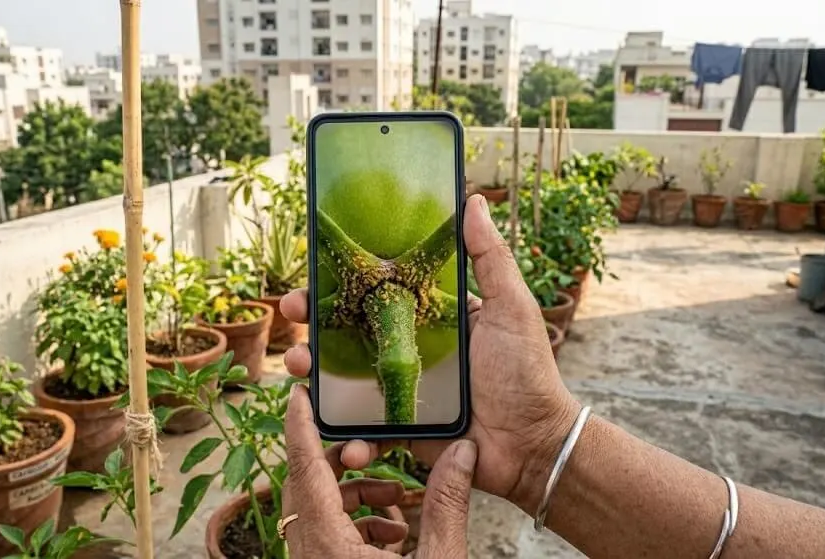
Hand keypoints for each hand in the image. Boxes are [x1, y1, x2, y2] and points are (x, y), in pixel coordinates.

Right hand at [281, 194, 579, 513]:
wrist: (532, 445)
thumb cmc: (526, 372)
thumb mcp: (509, 307)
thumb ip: (490, 256)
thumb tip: (472, 200)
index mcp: (430, 317)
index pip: (377, 292)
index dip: (341, 283)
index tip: (314, 275)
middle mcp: (410, 349)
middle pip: (349, 330)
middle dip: (313, 322)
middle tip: (292, 313)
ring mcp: (401, 389)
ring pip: (343, 377)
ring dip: (314, 371)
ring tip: (300, 366)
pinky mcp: (401, 427)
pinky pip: (363, 428)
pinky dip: (347, 431)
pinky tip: (335, 428)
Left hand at [283, 384, 477, 557]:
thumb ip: (446, 507)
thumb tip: (462, 453)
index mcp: (327, 545)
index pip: (304, 468)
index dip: (300, 425)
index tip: (300, 391)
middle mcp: (309, 554)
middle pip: (307, 484)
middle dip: (339, 459)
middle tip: (368, 444)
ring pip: (317, 510)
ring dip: (353, 493)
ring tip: (396, 496)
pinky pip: (326, 535)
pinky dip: (355, 522)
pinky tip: (393, 532)